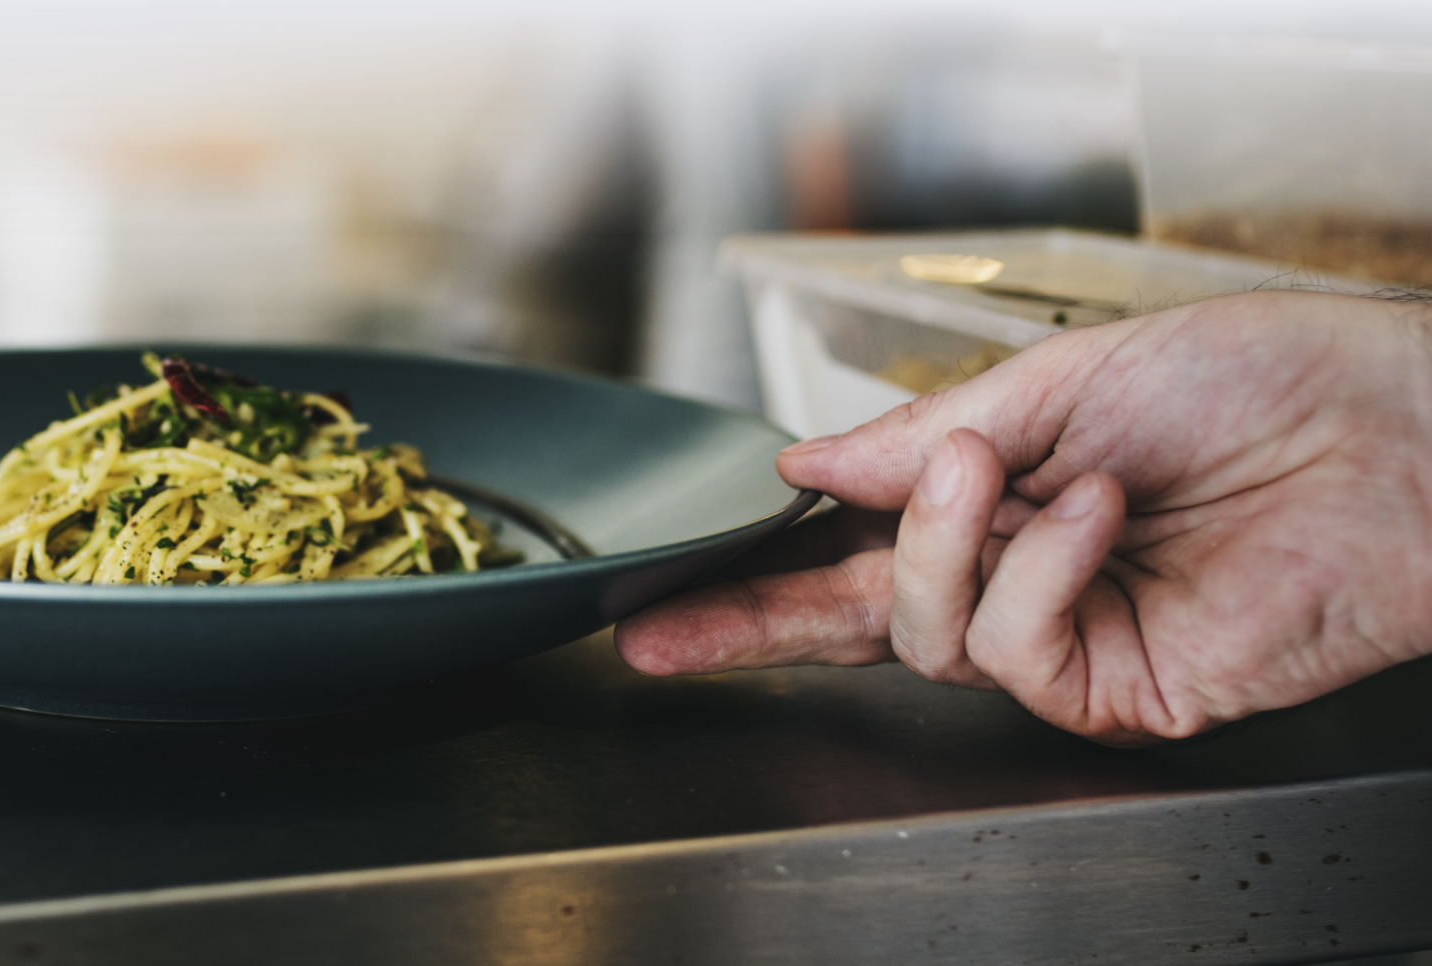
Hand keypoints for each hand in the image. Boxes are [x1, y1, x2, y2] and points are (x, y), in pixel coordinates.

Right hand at [617, 291, 1431, 743]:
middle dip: (754, 622)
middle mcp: (1017, 579)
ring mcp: (1063, 640)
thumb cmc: (1255, 382)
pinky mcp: (1116, 686)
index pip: (848, 558)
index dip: (749, 588)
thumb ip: (920, 435)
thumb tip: (805, 469)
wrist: (1390, 427)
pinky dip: (1041, 570)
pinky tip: (1097, 512)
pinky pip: (1016, 646)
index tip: (656, 610)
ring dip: (950, 541)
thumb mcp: (1059, 377)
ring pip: (925, 634)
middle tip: (672, 624)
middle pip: (853, 624)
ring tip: (1015, 466)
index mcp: (997, 501)